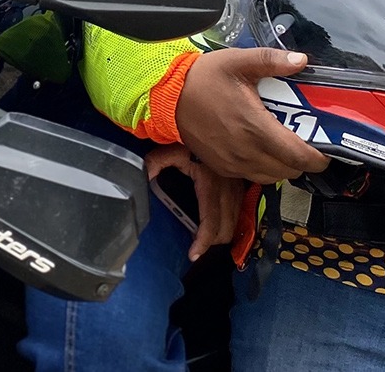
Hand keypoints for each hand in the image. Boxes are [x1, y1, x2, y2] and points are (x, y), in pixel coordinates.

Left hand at [145, 144, 244, 260]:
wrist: (222, 130)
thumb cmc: (193, 140)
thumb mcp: (172, 148)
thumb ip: (156, 162)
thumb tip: (143, 176)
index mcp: (210, 185)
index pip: (211, 221)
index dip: (204, 242)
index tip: (193, 255)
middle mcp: (228, 192)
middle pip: (225, 230)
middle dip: (211, 244)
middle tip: (194, 248)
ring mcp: (237, 192)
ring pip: (234, 226)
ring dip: (220, 237)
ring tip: (202, 241)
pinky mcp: (241, 190)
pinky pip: (237, 216)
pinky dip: (227, 227)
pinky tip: (215, 228)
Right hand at [175, 48, 330, 183]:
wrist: (167, 96)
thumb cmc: (204, 78)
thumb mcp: (238, 61)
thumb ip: (272, 61)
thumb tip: (301, 60)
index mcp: (256, 127)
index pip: (299, 156)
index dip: (318, 158)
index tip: (325, 149)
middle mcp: (246, 151)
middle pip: (289, 171)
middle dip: (303, 161)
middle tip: (305, 142)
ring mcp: (233, 162)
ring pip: (272, 177)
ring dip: (283, 166)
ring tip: (285, 147)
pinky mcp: (221, 167)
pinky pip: (252, 176)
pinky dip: (264, 169)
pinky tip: (261, 150)